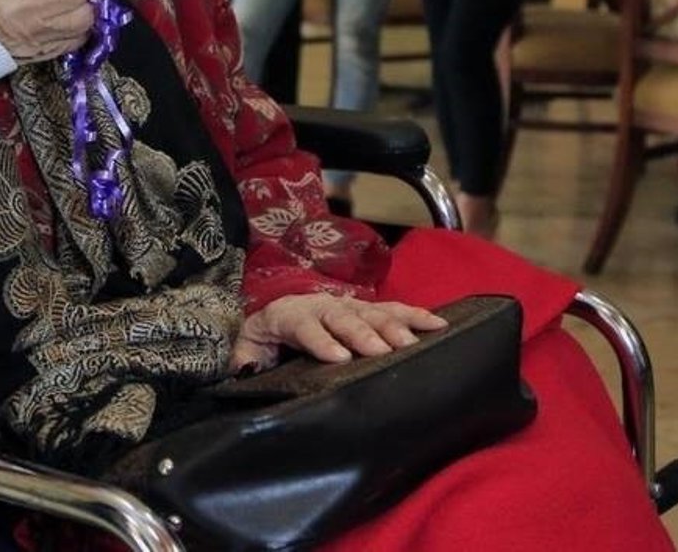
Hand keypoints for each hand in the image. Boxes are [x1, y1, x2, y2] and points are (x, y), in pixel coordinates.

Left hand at [229, 293, 446, 371]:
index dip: (321, 340)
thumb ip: (241, 360)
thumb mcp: (244, 348)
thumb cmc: (263, 338)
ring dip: (393, 327)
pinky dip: (415, 316)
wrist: (275, 314)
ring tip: (411, 344)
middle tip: (383, 351)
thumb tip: (239, 371)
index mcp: (288, 316)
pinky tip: (438, 325)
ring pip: (371, 312)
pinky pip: (393, 310)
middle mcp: (320, 306)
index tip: (338, 356)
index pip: (305, 327)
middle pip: (344, 318)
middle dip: (364, 334)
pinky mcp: (366, 311)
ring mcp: (346, 306)